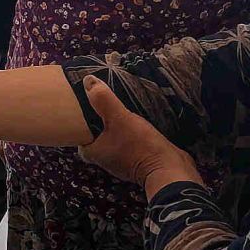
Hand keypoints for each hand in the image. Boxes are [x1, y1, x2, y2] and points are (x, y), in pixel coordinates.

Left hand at [79, 77, 199, 195]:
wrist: (169, 169)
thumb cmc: (139, 145)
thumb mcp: (119, 117)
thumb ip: (103, 100)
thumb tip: (87, 80)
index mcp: (94, 152)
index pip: (79, 137)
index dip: (80, 124)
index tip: (85, 109)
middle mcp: (105, 160)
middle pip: (97, 137)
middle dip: (100, 123)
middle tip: (103, 103)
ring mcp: (122, 162)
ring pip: (114, 140)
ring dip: (117, 128)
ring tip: (120, 108)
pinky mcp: (138, 160)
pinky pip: (129, 144)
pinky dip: (130, 134)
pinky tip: (136, 122)